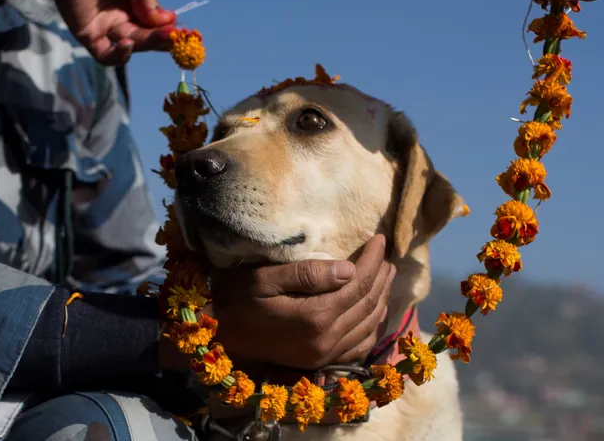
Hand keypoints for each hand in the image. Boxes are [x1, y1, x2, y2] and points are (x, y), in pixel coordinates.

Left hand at [50, 0, 176, 64]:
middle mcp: (121, 16)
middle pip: (145, 37)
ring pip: (132, 46)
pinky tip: (128, 43)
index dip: (167, 28)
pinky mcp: (88, 35)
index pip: (154, 23)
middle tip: (173, 36)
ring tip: (160, 35)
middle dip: (161, 38)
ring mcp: (105, 27)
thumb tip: (164, 23)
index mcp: (135, 1)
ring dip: (148, 44)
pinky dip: (120, 55)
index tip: (181, 31)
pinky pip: (106, 55)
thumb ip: (152, 1)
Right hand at [208, 235, 395, 370]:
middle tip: (387, 255)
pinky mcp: (320, 363)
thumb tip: (349, 269)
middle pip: (367, 304)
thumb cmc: (234, 297)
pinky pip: (358, 346)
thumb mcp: (263, 278)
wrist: (216, 335)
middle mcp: (325, 340)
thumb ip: (306, 274)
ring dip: (381, 298)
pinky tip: (375, 311)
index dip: (373, 260)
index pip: (357, 284)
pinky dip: (372, 326)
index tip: (380, 240)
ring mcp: (323, 355)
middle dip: (381, 277)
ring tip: (386, 276)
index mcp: (314, 317)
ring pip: (367, 325)